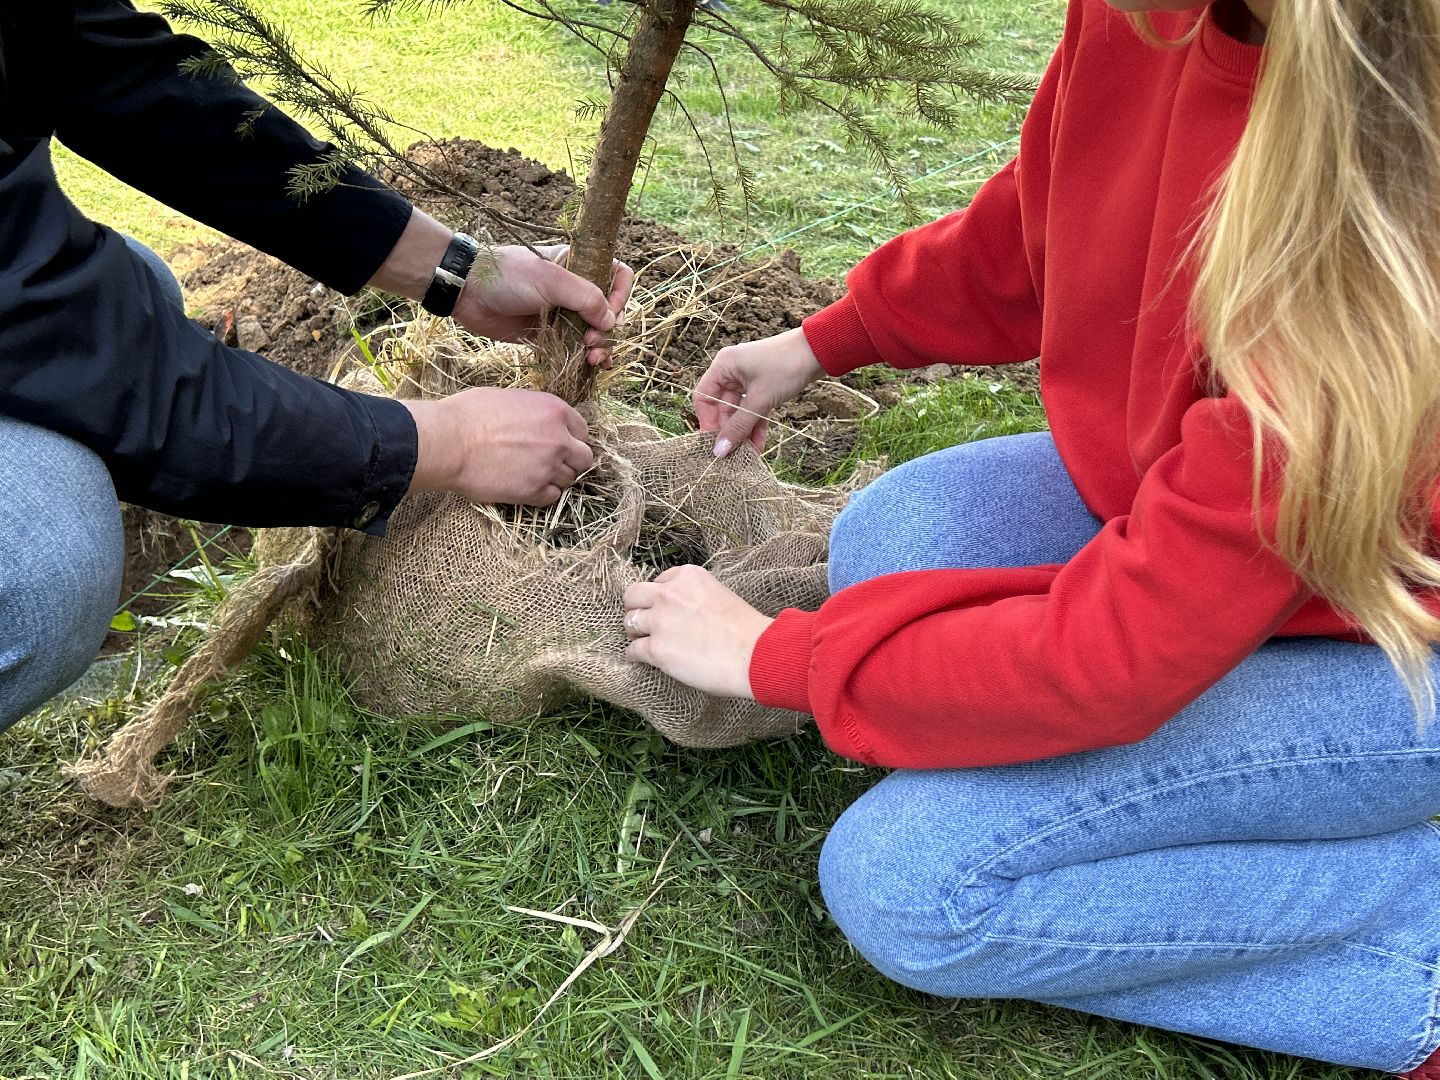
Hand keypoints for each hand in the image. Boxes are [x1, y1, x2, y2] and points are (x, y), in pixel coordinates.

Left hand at [368, 209, 632, 365]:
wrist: (467, 292)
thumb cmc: (508, 277)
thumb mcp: (551, 280)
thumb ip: (586, 298)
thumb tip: (612, 322)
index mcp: (579, 265)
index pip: (618, 276)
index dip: (621, 295)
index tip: (610, 313)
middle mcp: (575, 289)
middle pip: (611, 310)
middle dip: (610, 329)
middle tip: (592, 341)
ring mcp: (563, 313)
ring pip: (596, 332)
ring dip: (601, 347)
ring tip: (591, 358)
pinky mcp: (550, 334)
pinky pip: (576, 347)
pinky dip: (585, 357)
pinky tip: (587, 366)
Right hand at [403, 387, 592, 505]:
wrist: (449, 442)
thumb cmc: (468, 414)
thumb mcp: (508, 398)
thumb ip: (533, 412)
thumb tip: (534, 420)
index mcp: (554, 410)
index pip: (582, 430)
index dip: (570, 438)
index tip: (557, 443)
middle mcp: (559, 439)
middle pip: (584, 458)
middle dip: (571, 461)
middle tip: (550, 462)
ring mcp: (549, 467)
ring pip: (570, 479)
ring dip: (555, 478)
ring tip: (532, 474)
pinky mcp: (534, 491)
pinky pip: (553, 497)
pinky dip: (542, 494)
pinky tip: (525, 487)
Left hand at [622, 566, 772, 698]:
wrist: (754, 654)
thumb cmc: (746, 630)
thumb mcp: (720, 595)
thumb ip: (696, 597)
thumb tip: (684, 614)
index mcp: (688, 576)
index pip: (659, 580)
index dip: (660, 597)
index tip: (665, 609)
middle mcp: (669, 594)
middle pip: (633, 595)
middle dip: (636, 608)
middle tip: (643, 623)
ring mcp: (660, 621)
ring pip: (629, 622)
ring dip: (635, 633)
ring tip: (642, 642)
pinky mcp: (656, 649)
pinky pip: (633, 650)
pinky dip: (635, 656)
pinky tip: (642, 660)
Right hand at [694, 327, 825, 456]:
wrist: (819, 351)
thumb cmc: (785, 367)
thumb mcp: (760, 400)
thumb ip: (739, 426)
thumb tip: (719, 451)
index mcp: (723, 366)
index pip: (704, 398)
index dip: (707, 422)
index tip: (714, 443)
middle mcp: (732, 372)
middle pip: (723, 408)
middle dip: (730, 431)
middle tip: (733, 454)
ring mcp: (748, 379)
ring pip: (740, 411)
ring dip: (744, 432)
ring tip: (748, 454)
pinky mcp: (763, 386)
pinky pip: (754, 409)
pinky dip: (756, 425)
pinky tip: (759, 444)